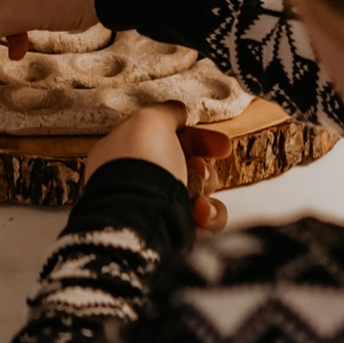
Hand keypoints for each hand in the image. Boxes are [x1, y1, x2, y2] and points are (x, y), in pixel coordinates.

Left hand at [84, 102, 230, 230]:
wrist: (141, 217)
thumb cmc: (141, 165)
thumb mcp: (150, 121)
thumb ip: (166, 112)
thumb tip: (178, 110)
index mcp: (125, 152)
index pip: (164, 140)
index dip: (194, 137)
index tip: (218, 143)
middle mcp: (138, 180)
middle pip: (185, 165)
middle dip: (204, 163)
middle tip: (212, 163)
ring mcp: (154, 207)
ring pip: (197, 192)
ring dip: (206, 186)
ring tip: (199, 189)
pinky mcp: (172, 232)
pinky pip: (203, 221)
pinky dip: (209, 215)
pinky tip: (201, 212)